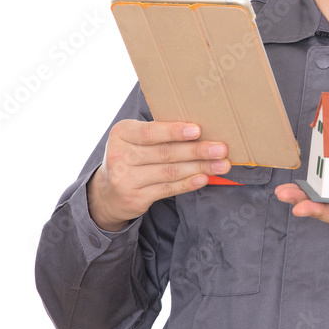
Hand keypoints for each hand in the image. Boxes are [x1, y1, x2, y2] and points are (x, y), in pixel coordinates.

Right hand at [87, 120, 229, 230]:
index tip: (198, 130)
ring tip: (221, 165)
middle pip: (165, 153)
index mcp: (121, 133)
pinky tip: (204, 178)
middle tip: (221, 149)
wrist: (107, 193)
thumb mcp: (135, 140)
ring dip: (199, 168)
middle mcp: (119, 156)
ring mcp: (125, 179)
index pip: (151, 132)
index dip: (175, 132)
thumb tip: (201, 132)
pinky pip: (167, 189)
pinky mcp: (135, 198)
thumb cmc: (131, 157)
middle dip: (197, 151)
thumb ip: (159, 134)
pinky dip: (188, 183)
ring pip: (170, 172)